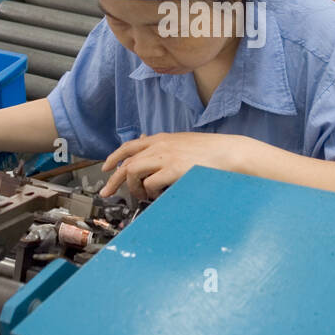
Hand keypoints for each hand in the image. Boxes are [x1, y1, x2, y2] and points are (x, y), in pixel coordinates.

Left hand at [100, 133, 246, 200]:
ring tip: (142, 196)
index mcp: (162, 139)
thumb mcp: (183, 142)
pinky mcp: (173, 170)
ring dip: (133, 188)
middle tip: (107, 192)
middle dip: (113, 179)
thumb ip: (164, 145)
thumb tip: (145, 143)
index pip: (129, 146)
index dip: (114, 158)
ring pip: (133, 172)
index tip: (105, 169)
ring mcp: (165, 157)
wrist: (229, 153)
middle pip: (126, 162)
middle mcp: (159, 146)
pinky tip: (158, 196)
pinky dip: (150, 193)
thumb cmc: (210, 150)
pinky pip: (150, 184)